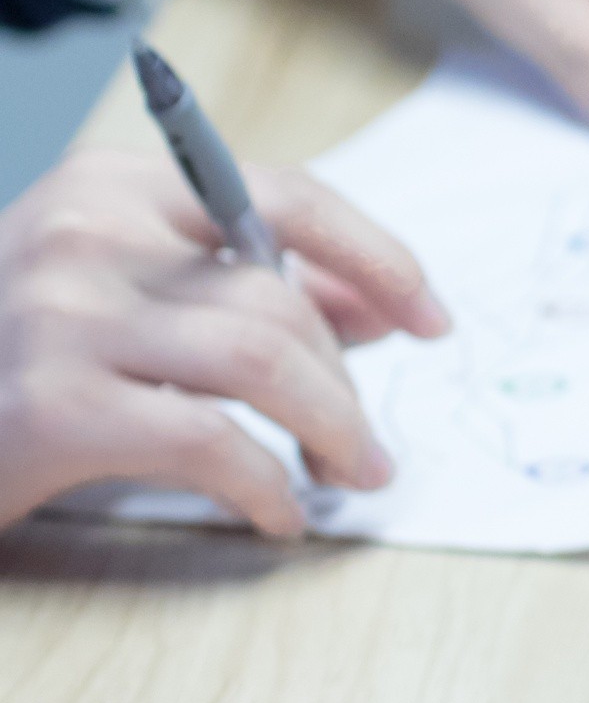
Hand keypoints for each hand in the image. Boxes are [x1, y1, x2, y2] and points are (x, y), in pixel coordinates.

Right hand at [0, 152, 450, 538]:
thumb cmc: (10, 358)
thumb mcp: (119, 294)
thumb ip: (238, 286)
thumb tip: (379, 309)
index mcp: (112, 187)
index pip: (286, 198)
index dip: (381, 259)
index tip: (432, 318)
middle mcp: (85, 234)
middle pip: (280, 299)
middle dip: (348, 380)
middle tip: (368, 443)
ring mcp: (61, 316)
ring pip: (264, 360)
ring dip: (334, 428)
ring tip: (350, 474)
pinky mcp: (51, 405)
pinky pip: (210, 442)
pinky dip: (266, 486)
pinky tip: (278, 515)